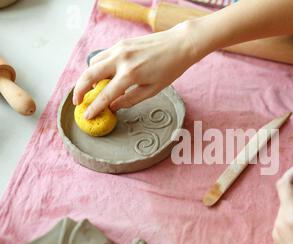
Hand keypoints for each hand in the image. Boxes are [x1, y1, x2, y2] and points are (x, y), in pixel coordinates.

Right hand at [73, 22, 200, 118]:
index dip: (94, 107)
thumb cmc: (170, 69)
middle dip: (80, 90)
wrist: (179, 44)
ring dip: (89, 77)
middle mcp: (121, 59)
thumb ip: (130, 99)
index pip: (106, 94)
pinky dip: (98, 67)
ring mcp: (119, 49)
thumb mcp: (152, 90)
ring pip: (93, 63)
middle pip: (90, 75)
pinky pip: (103, 56)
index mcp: (130, 74)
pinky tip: (105, 76)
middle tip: (77, 102)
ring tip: (94, 90)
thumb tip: (113, 107)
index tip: (86, 115)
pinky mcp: (121, 43)